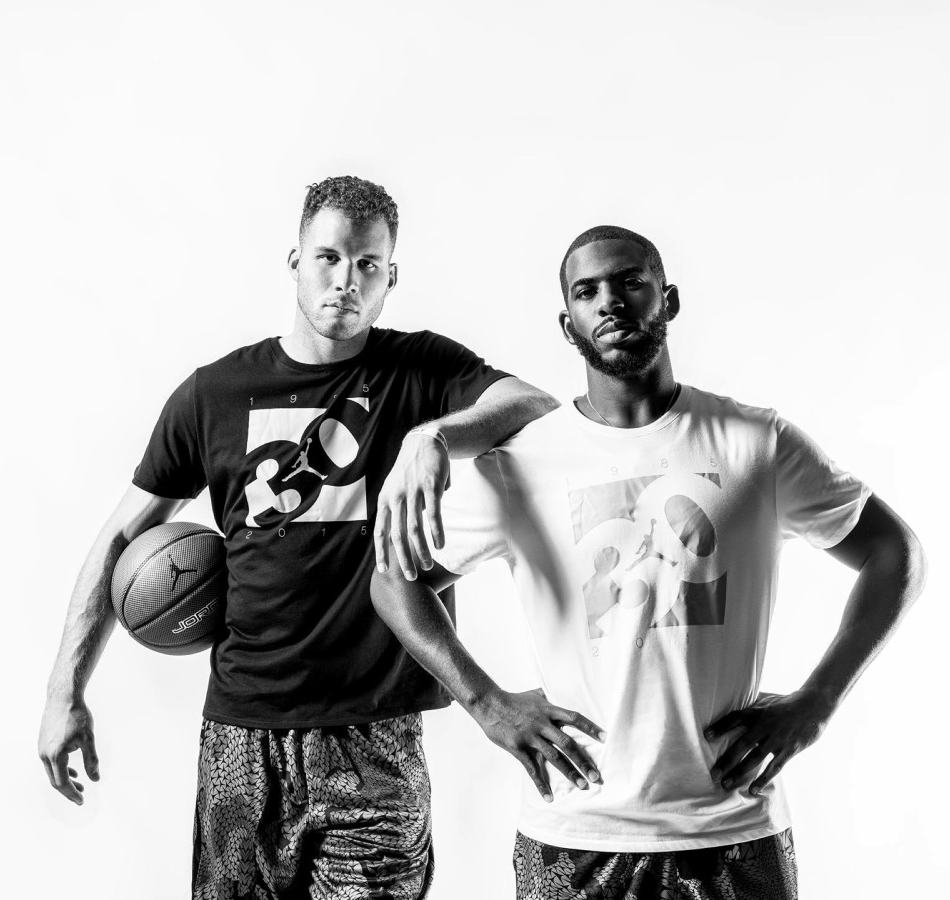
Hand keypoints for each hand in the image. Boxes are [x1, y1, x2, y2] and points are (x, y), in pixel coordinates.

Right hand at [38, 698, 99, 804]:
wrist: (62, 698)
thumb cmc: (77, 717)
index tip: (81, 801)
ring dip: (65, 780)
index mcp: (56, 756)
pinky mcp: (43, 744)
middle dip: (68, 790)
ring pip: (52, 772)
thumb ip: (92, 760)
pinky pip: (50, 763)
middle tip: (81, 796)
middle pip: (55, 780)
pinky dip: (60, 770)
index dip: (72, 794)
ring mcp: (42, 749)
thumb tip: (96, 779)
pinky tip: (73, 771)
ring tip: (79, 784)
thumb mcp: (88, 739)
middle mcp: (45, 755)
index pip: (62, 782)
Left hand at [374, 432, 448, 578]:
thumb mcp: (395, 488)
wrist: (424, 441)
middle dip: (404, 559)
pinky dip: (436, 532)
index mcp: (385, 499)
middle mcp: (396, 497)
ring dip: (422, 550)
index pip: (380, 531)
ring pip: (415, 528)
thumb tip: (401, 536)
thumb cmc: (410, 471)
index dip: (381, 552)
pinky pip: (433, 513)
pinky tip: (440, 545)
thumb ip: (396, 510)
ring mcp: (413, 491)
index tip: (384, 571)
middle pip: (397, 535)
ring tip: (429, 564)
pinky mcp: (431, 485)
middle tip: (412, 577)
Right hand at [470, 688, 605, 801]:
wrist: (489, 704)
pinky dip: (541, 784)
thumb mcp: (534, 694)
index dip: (590, 728)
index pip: (574, 718)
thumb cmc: (513, 699)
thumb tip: (560, 693)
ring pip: (554, 757)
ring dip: (569, 772)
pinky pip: (532, 768)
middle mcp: (542, 723)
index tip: (605, 738)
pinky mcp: (518, 747)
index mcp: (548, 709)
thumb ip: (549, 697)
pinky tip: (549, 796)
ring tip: (582, 785)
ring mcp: (530, 736)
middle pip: (568, 743)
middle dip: (583, 760)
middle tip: (597, 776)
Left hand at [705, 690, 834, 794]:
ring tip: (726, 784)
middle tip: (713, 773)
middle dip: (727, 760)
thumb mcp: (766, 700)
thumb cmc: (785, 703)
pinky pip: (774, 767)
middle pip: (742, 744)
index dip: (721, 726)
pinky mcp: (789, 750)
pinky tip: (752, 789)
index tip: (706, 736)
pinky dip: (763, 779)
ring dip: (740, 772)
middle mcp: (765, 725)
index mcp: (757, 712)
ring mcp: (778, 739)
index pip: (735, 718)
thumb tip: (729, 703)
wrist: (813, 707)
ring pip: (756, 759)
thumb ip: (750, 707)